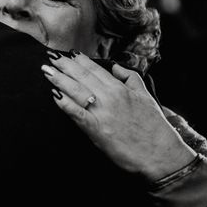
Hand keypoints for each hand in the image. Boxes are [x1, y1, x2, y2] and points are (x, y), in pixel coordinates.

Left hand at [41, 52, 195, 182]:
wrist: (159, 153)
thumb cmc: (153, 126)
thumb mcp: (145, 96)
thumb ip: (130, 78)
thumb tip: (115, 67)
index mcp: (120, 89)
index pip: (95, 70)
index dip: (79, 60)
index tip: (67, 53)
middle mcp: (110, 97)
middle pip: (82, 77)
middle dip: (64, 66)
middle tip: (50, 58)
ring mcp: (102, 113)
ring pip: (76, 91)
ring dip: (60, 79)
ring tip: (47, 71)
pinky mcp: (96, 129)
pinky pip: (77, 113)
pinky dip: (65, 103)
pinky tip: (55, 95)